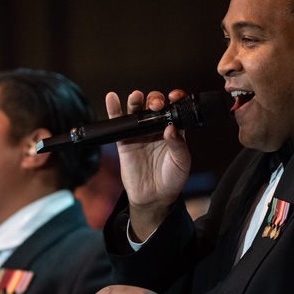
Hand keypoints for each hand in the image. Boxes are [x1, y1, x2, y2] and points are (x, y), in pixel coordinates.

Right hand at [105, 89, 191, 239]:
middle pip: (154, 106)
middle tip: (156, 105)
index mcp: (173, 130)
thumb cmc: (172, 179)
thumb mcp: (181, 162)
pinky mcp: (124, 141)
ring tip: (136, 97)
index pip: (173, 109)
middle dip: (155, 100)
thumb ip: (178, 145)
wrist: (154, 197)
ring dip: (136, 100)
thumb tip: (170, 128)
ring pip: (137, 111)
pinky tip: (112, 98)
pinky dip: (114, 110)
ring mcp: (139, 133)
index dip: (174, 99)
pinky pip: (118, 123)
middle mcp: (156, 128)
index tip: (174, 97)